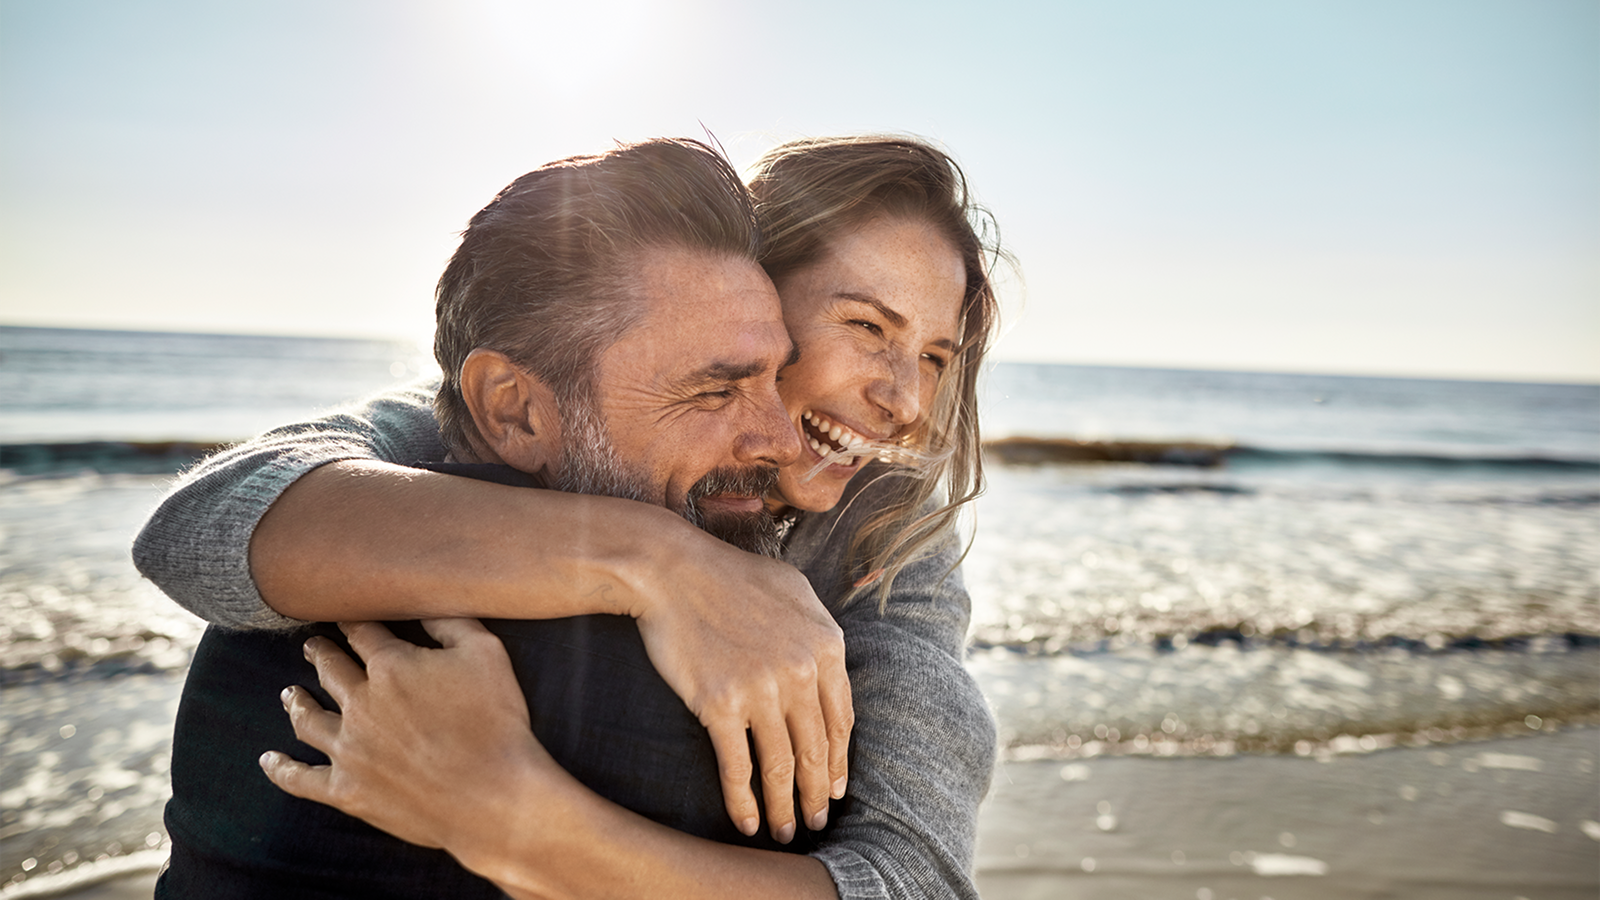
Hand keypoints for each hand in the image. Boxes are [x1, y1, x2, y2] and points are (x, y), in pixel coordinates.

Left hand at [260, 619, 547, 856]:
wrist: (491, 796)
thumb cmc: (496, 722)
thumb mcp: (486, 654)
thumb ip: (451, 622)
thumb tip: (425, 600)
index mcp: (391, 666)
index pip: (363, 632)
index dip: (353, 620)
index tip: (345, 614)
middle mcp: (361, 703)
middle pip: (330, 670)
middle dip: (320, 653)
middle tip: (312, 645)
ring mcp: (349, 749)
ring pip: (308, 719)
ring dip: (297, 702)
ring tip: (289, 693)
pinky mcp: (347, 790)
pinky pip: (301, 779)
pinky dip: (282, 769)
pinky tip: (269, 760)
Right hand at [631, 536, 852, 842]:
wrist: (670, 571)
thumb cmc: (729, 576)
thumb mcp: (794, 590)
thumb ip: (819, 631)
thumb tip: (831, 668)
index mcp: (826, 645)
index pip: (841, 719)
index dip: (839, 760)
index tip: (835, 785)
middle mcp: (801, 672)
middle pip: (815, 749)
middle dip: (817, 793)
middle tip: (816, 820)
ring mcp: (761, 690)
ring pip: (780, 765)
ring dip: (785, 806)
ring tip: (786, 830)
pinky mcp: (720, 705)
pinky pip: (737, 766)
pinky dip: (744, 801)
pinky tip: (747, 822)